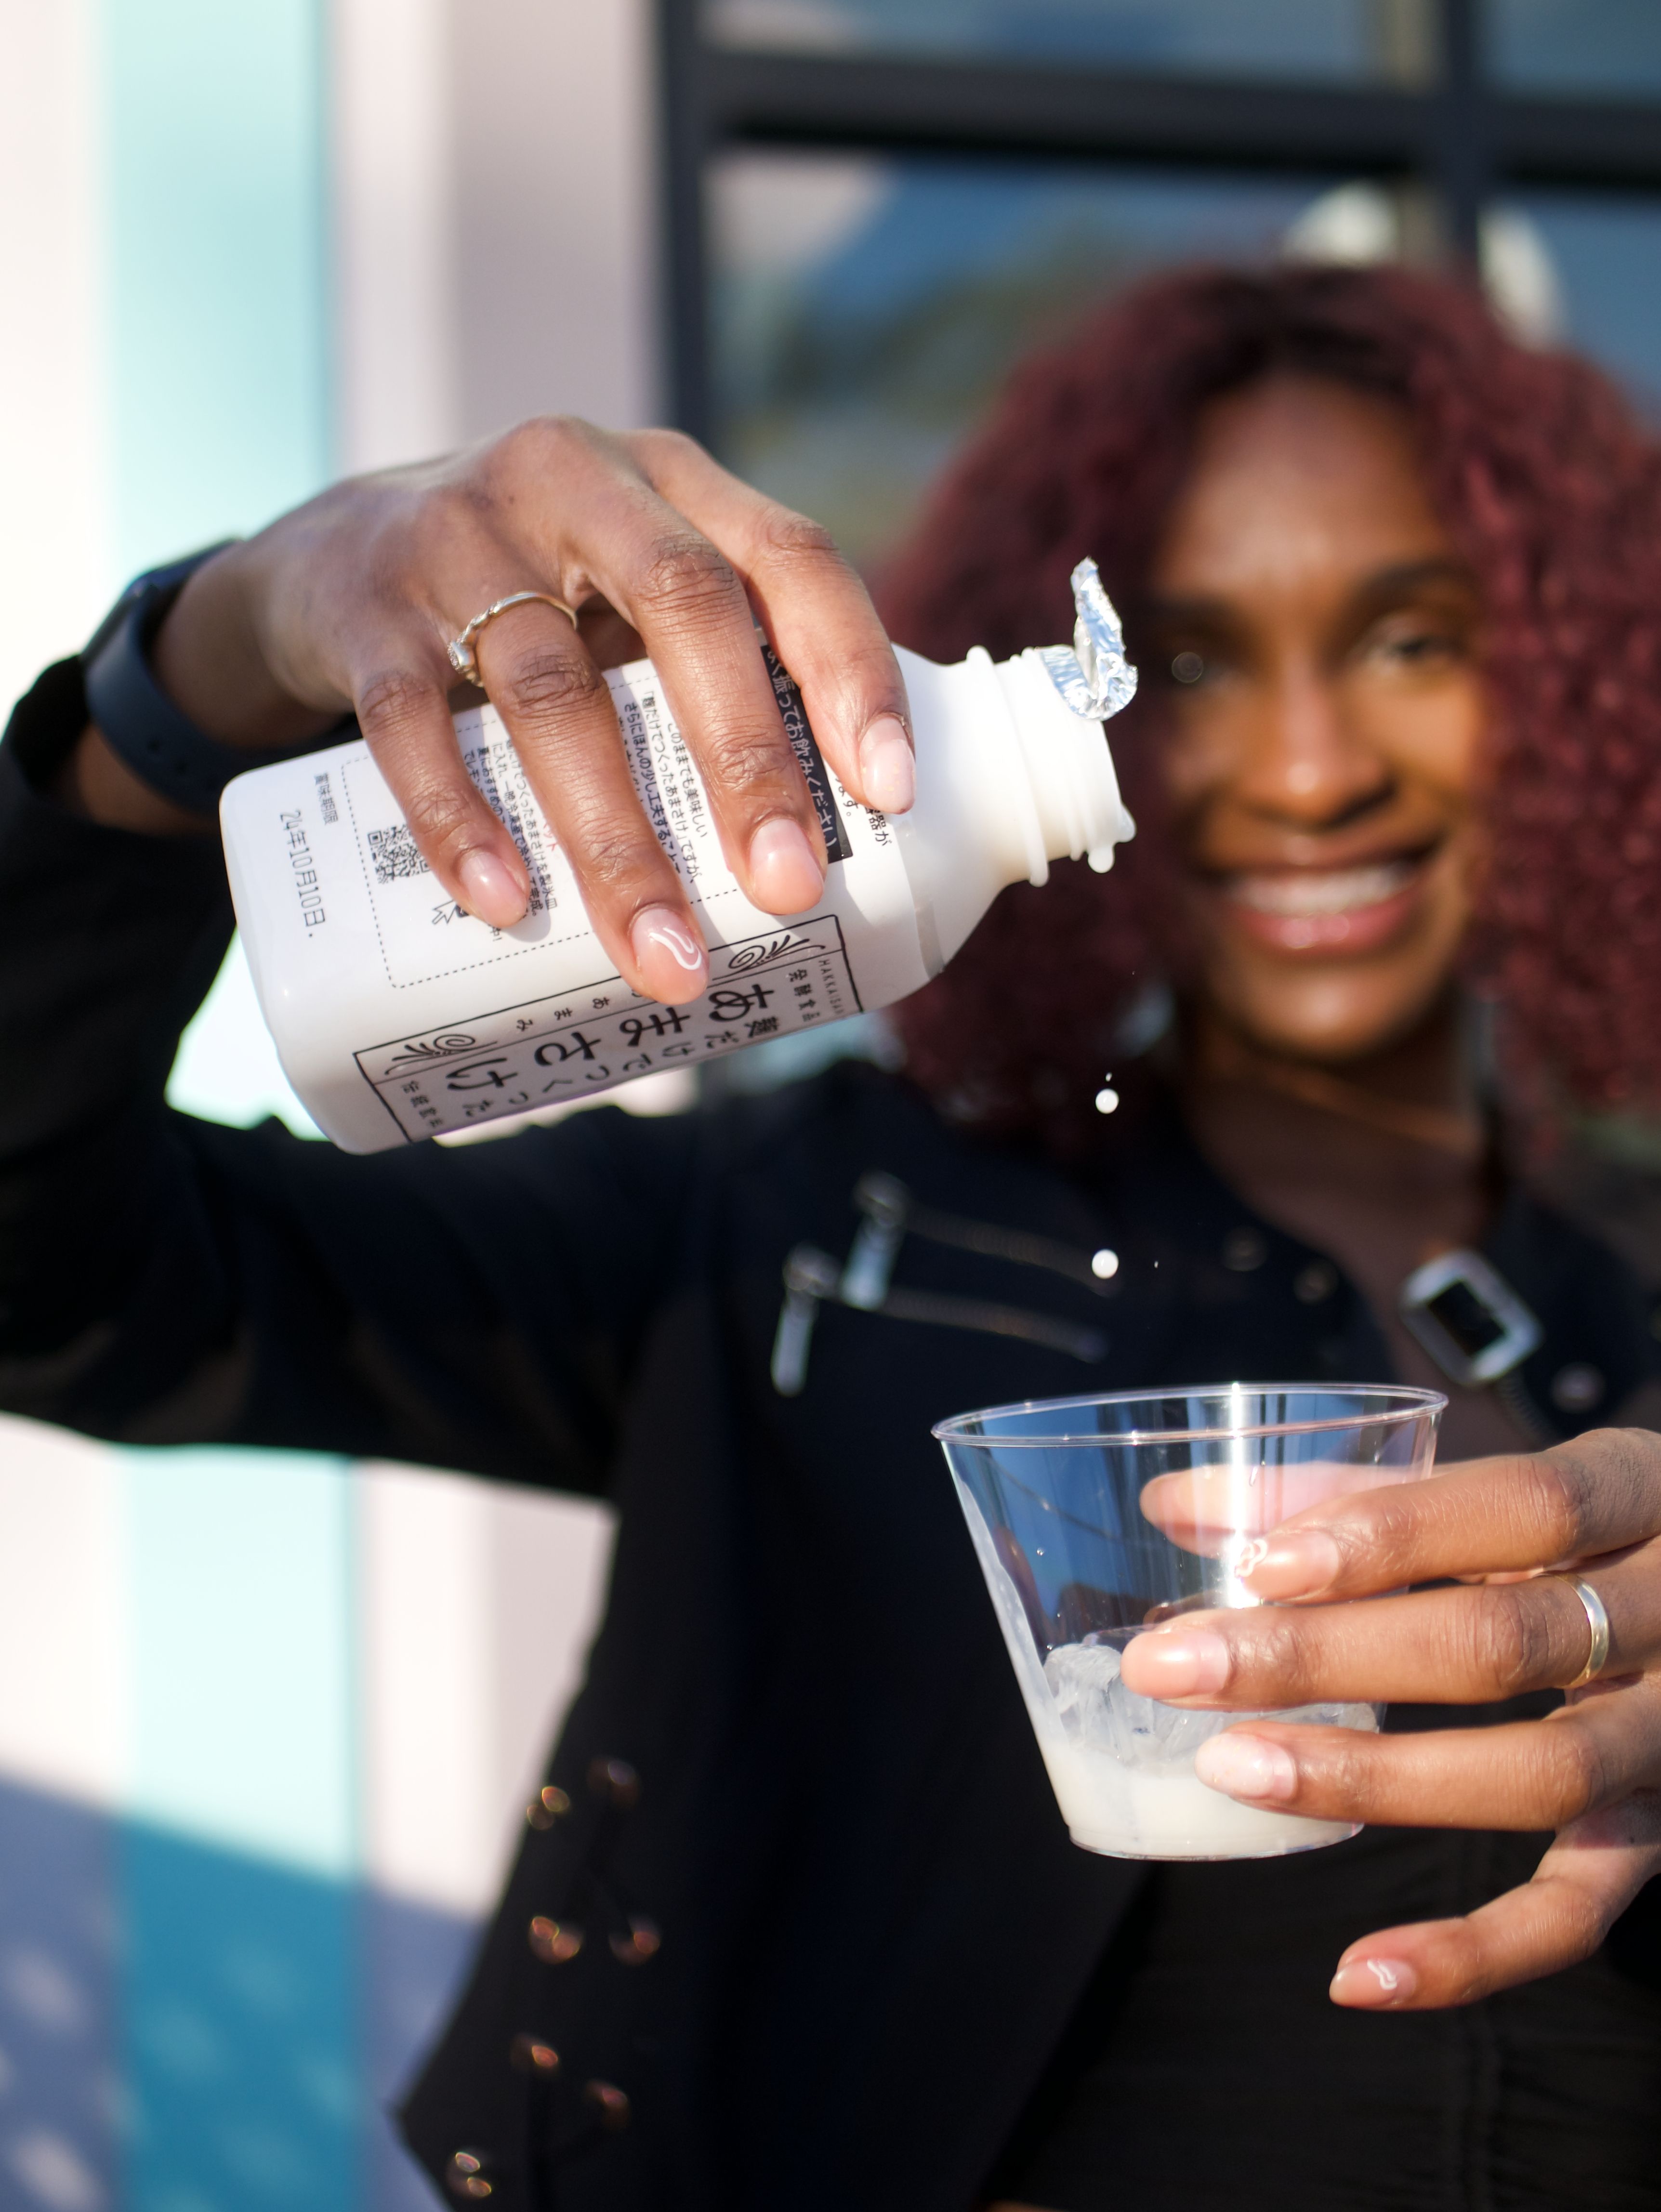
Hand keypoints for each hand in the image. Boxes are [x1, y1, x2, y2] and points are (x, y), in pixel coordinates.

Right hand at [74, 420, 913, 1005]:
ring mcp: (456, 538)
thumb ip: (722, 670)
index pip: (790, 555)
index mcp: (670, 482)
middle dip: (747, 759)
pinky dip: (461, 821)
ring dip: (615, 838)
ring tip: (664, 956)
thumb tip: (842, 850)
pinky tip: (508, 904)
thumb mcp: (630, 596)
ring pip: (548, 689)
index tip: (892, 792)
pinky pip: (409, 724)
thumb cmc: (537, 604)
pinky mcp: (362, 613)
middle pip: (682, 604)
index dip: (850, 668)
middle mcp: (572, 483)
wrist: (328, 560)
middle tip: (788, 889)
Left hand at [1119, 1426, 1660, 2009]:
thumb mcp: (1510, 1490)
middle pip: (1504, 1641)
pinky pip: (1578, 1911)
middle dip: (1323, 1655)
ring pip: (1540, 1775)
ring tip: (1231, 1769)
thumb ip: (1354, 1490)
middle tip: (1172, 1666)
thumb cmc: (1595, 1533)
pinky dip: (1472, 1953)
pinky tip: (1358, 1975)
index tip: (1260, 1565)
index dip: (1391, 1534)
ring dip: (1369, 1778)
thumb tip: (1177, 1501)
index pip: (1524, 1507)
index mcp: (1639, 1491)